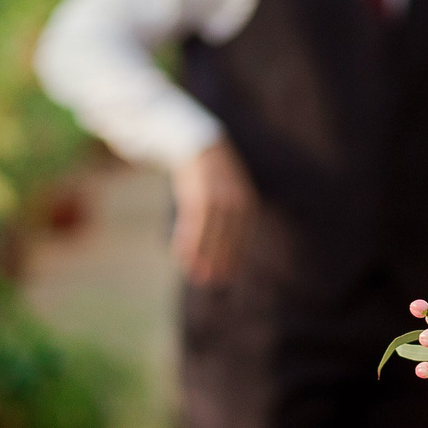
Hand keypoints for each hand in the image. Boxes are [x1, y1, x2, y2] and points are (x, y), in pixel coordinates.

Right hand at [170, 138, 254, 284]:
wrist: (198, 145)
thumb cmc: (213, 178)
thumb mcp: (230, 194)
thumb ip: (231, 220)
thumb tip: (228, 251)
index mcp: (247, 202)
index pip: (243, 237)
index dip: (234, 259)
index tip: (226, 278)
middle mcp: (235, 199)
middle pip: (228, 237)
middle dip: (219, 261)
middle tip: (210, 282)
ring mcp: (216, 194)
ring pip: (210, 232)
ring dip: (202, 254)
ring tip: (195, 274)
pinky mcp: (196, 191)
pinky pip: (192, 221)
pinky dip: (187, 240)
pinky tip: (181, 255)